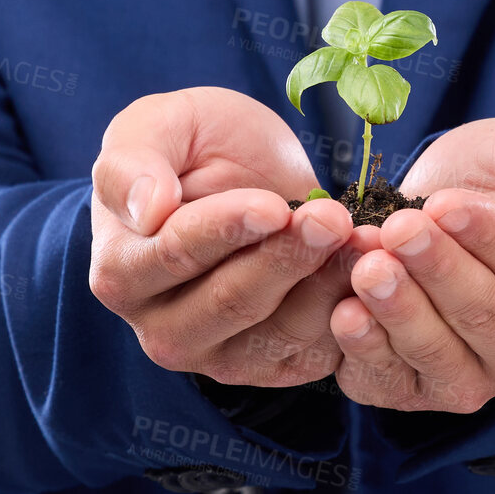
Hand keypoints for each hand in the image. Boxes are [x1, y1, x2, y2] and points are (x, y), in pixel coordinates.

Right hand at [90, 87, 375, 385]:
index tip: (273, 206)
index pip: (174, 256)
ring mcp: (221, 357)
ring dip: (328, 283)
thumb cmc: (189, 148)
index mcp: (121, 272)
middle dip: (287, 258)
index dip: (227, 230)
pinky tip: (373, 264)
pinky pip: (318, 350)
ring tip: (362, 235)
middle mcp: (163, 329)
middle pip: (231, 302)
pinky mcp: (277, 366)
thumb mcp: (156, 127)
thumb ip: (133, 162)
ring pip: (281, 332)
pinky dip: (352, 309)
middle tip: (332, 218)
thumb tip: (146, 210)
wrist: (245, 174)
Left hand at [329, 118, 494, 411]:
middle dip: (438, 270)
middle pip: (485, 318)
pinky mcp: (416, 391)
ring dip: (399, 309)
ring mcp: (478, 382)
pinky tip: (346, 312)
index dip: (488, 240)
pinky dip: (365, 349)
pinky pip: (389, 381)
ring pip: (438, 355)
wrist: (447, 207)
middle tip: (398, 230)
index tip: (446, 206)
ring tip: (367, 265)